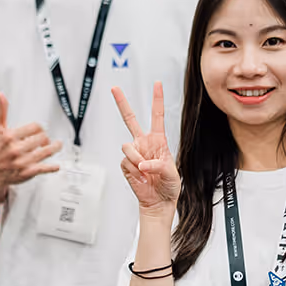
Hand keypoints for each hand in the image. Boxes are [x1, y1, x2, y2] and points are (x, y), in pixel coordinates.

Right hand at [0, 93, 62, 187]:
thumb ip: (1, 111)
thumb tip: (1, 95)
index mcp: (9, 137)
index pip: (35, 127)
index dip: (39, 128)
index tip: (40, 131)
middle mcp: (15, 149)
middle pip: (42, 138)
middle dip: (46, 138)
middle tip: (47, 140)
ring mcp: (21, 162)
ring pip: (46, 152)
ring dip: (55, 148)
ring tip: (57, 145)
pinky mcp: (26, 173)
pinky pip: (43, 169)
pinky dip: (52, 167)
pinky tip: (56, 165)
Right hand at [113, 82, 179, 214]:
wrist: (158, 201)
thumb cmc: (168, 186)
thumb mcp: (171, 173)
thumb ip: (158, 165)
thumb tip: (143, 164)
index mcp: (158, 140)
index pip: (157, 116)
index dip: (157, 99)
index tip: (157, 83)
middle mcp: (144, 143)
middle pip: (130, 119)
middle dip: (122, 103)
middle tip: (114, 88)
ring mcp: (134, 153)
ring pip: (128, 146)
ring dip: (137, 159)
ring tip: (146, 171)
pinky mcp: (126, 164)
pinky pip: (126, 161)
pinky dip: (134, 170)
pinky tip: (141, 177)